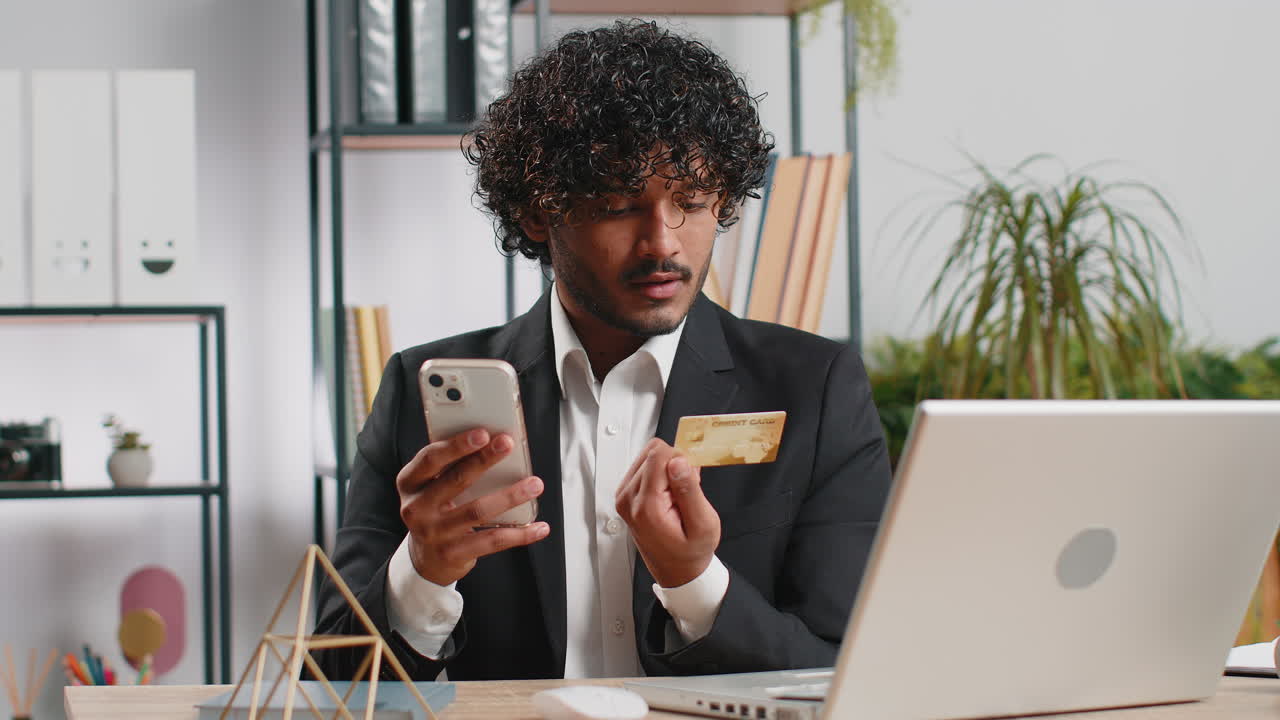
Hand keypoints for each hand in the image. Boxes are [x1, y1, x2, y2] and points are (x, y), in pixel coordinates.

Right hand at [397, 428, 548, 585]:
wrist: (427, 559)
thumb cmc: (436, 510)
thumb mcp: (432, 487)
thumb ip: (452, 466)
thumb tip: (494, 445)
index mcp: (410, 482)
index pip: (430, 459)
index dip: (456, 445)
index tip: (482, 433)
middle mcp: (416, 508)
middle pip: (456, 480)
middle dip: (485, 459)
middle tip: (508, 444)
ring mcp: (434, 533)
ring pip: (478, 511)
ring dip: (510, 496)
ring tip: (535, 484)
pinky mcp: (453, 554)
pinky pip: (492, 541)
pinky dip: (519, 534)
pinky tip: (539, 527)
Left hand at [615, 438, 720, 587]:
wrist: (678, 571)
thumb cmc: (691, 552)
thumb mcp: (703, 524)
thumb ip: (689, 490)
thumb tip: (678, 461)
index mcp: (646, 506)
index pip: (658, 455)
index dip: (681, 461)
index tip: (690, 481)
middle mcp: (628, 499)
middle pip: (652, 452)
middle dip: (675, 465)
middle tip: (686, 491)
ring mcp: (624, 496)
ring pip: (648, 456)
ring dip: (668, 470)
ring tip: (678, 496)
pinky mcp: (625, 494)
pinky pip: (644, 466)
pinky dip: (661, 475)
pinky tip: (670, 495)